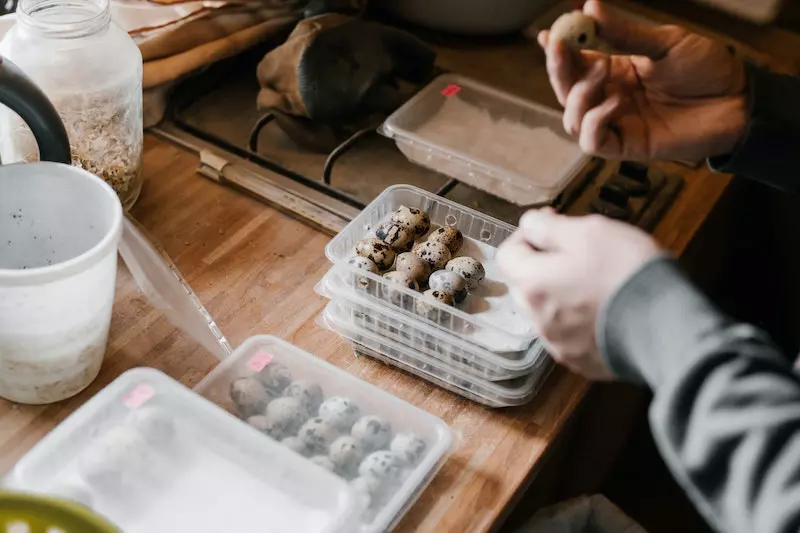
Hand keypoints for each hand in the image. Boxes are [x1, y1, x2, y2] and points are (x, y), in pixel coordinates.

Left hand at [497, 209, 659, 378]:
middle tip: (573, 251)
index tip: (551, 223)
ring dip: (558, 294)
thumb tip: (529, 225)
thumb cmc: (625, 270)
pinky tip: (603, 310)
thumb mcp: (590, 231)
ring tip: (592, 282)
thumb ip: (550, 228)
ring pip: (545, 312)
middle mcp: (537, 318)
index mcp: (533, 283)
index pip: (508, 255)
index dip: (526, 235)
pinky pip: (568, 336)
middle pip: (524, 285)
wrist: (666, 325)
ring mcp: (558, 344)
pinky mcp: (581, 362)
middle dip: (541, 265)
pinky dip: (577, 320)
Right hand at [540, 0, 747, 161]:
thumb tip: (590, 7)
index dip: (558, 52)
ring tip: (605, 69)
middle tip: (561, 46)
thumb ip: (625, 33)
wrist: (737, 101)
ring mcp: (616, 123)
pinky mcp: (626, 146)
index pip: (575, 64)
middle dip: (559, 69)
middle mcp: (608, 98)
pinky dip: (596, 122)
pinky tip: (616, 101)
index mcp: (615, 71)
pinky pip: (593, 141)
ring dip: (580, 94)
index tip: (547, 35)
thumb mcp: (665, 43)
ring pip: (573, 118)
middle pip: (566, 91)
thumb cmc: (705, 69)